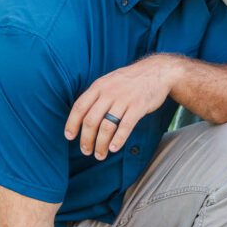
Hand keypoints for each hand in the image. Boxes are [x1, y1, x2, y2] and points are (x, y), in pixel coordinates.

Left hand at [64, 54, 182, 158]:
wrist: (157, 71)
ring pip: (106, 127)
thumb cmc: (130, 80)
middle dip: (86, 139)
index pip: (79, 106)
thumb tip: (82, 115)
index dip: (72, 123)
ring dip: (101, 144)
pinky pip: (125, 127)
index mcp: (99, 86)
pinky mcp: (138, 107)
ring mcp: (124, 100)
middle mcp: (109, 93)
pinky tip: (114, 148)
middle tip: (86, 151)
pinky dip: (118, 140)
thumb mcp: (109, 81)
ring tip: (100, 155)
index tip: (69, 136)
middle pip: (91, 120)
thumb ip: (96, 95)